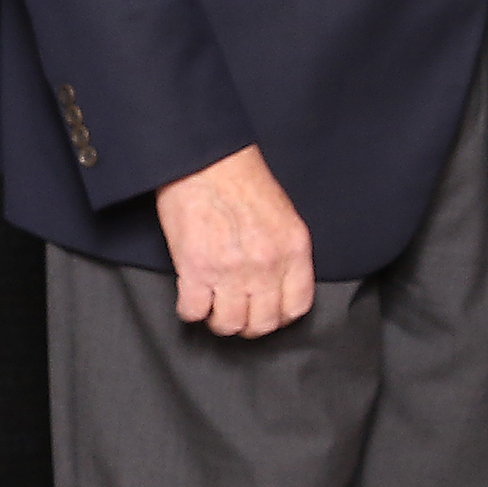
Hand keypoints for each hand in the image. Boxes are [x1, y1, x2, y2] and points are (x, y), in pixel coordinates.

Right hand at [155, 144, 315, 336]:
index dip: (280, 316)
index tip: (268, 313)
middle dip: (248, 324)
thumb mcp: (284, 216)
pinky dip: (190, 310)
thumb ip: (285, 252)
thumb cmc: (243, 182)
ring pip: (228, 325)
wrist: (208, 161)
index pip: (297, 307)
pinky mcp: (196, 270)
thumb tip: (279, 283)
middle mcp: (267, 265)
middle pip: (262, 323)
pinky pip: (193, 312)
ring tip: (213, 305)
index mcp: (293, 249)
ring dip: (218, 320)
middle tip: (237, 313)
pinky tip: (192, 295)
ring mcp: (231, 270)